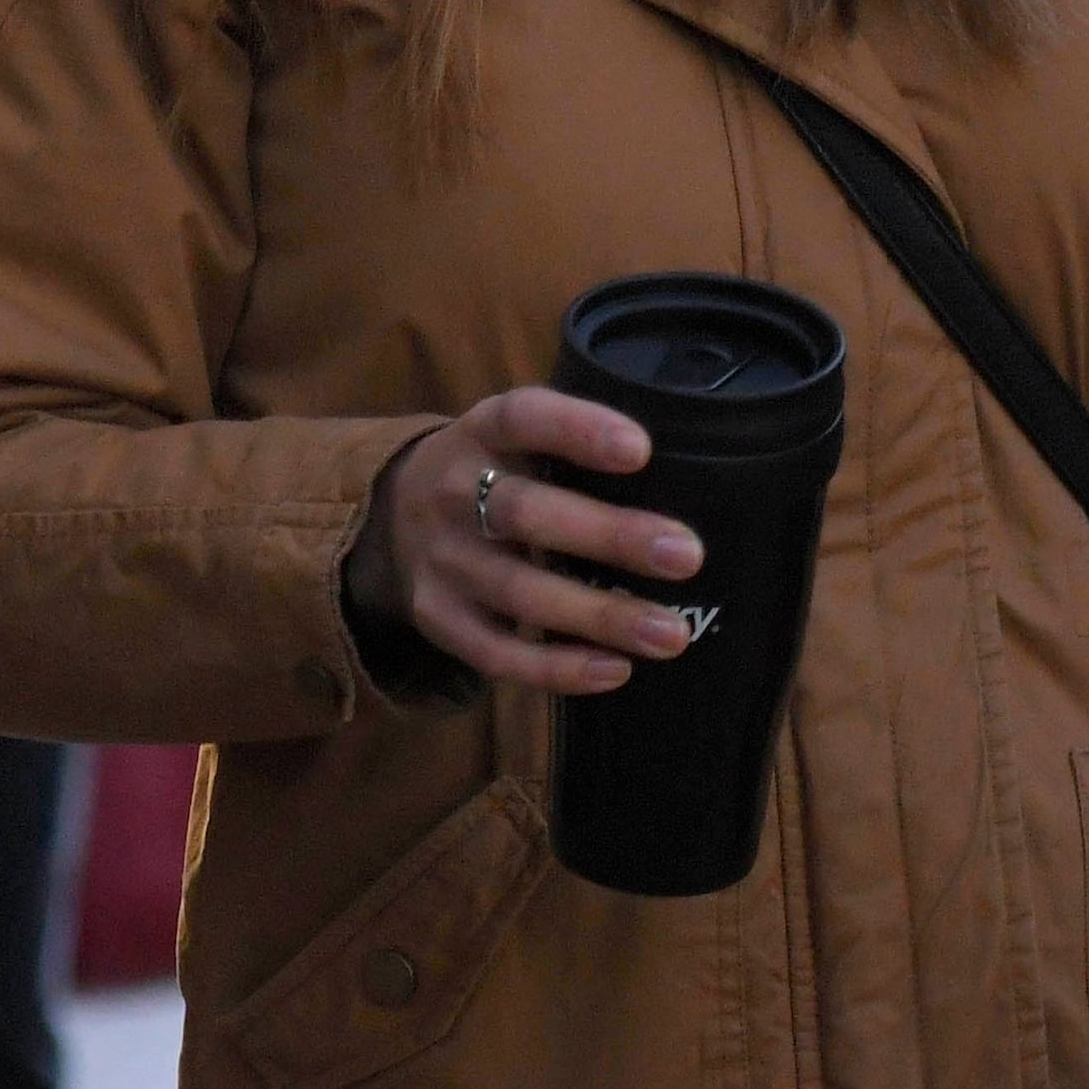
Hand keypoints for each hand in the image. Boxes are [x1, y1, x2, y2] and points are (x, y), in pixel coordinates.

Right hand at [341, 385, 702, 695]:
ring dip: (598, 615)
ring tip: (671, 634)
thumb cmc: (495, 473)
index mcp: (481, 433)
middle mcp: (452, 491)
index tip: (641, 450)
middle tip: (686, 555)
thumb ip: (575, 448)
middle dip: (609, 535)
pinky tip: (615, 671)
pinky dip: (556, 668)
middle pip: (525, 512)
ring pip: (518, 591)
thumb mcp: (516, 439)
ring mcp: (441, 559)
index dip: (578, 430)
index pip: (523, 418)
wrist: (391, 516)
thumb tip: (696, 475)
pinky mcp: (438, 617)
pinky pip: (495, 652)